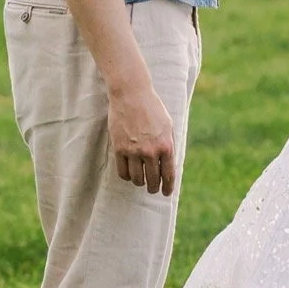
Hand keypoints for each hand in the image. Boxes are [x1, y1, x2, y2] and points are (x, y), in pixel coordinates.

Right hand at [108, 79, 176, 193]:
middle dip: (153, 188)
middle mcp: (151, 151)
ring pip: (137, 179)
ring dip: (139, 182)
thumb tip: (168, 165)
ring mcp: (134, 151)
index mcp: (166, 145)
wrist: (131, 94)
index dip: (168, 187)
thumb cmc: (152, 108)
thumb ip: (168, 145)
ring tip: (140, 179)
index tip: (166, 193)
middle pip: (153, 180)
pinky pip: (123, 172)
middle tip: (152, 188)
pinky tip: (129, 173)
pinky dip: (126, 176)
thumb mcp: (167, 125)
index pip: (169, 175)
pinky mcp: (119, 149)